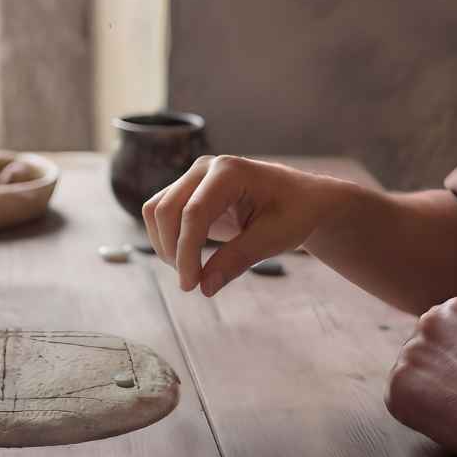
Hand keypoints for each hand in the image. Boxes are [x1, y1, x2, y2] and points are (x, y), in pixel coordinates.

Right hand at [141, 155, 344, 295]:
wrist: (300, 200)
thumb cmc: (294, 214)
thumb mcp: (274, 238)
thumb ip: (238, 259)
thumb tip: (204, 287)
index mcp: (230, 172)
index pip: (194, 212)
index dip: (187, 251)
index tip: (191, 285)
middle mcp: (206, 168)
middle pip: (166, 209)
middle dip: (172, 250)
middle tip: (192, 284)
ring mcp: (193, 177)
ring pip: (156, 210)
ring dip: (165, 245)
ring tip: (191, 272)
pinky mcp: (188, 191)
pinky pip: (161, 213)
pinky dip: (166, 239)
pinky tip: (187, 260)